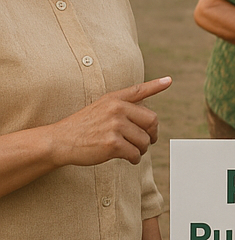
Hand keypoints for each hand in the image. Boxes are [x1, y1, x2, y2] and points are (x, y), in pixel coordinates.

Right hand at [51, 76, 171, 166]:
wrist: (60, 141)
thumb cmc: (83, 126)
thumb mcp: (100, 107)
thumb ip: (123, 105)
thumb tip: (148, 111)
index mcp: (114, 99)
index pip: (139, 90)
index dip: (156, 85)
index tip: (169, 81)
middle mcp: (116, 109)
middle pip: (152, 121)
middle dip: (152, 134)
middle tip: (147, 141)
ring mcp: (114, 126)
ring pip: (145, 140)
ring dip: (142, 149)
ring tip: (133, 150)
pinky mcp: (112, 144)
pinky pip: (135, 153)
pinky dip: (134, 159)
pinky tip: (129, 159)